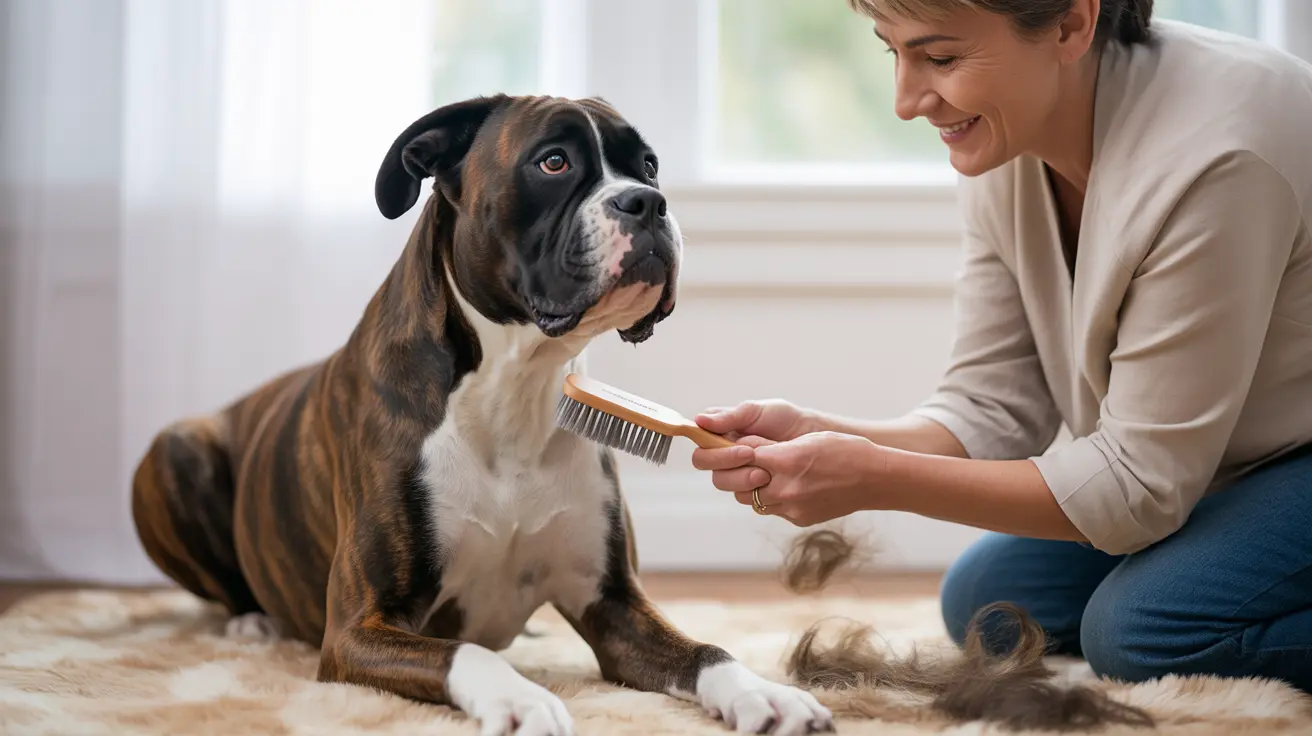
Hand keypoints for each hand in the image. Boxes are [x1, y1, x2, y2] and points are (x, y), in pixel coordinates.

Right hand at [691, 399, 815, 497]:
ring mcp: (737, 471)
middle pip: (707, 465)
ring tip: (765, 473)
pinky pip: (742, 495)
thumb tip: (699, 420)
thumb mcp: (758, 411)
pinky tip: (771, 483)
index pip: (700, 443)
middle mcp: (724, 453)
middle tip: (752, 456)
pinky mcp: (751, 488)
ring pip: (723, 482)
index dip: (712, 449)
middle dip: (727, 463)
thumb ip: (730, 417)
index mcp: (720, 432)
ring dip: (741, 479)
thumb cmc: (786, 420)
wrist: (814, 439)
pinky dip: (754, 491)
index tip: (739, 447)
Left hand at [694, 430, 884, 526]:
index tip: (735, 446)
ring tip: (763, 473)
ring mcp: (792, 508)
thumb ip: (772, 447)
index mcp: (786, 462)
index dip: (734, 450)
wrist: (875, 479)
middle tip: (741, 461)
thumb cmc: (844, 451)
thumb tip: (745, 449)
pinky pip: (772, 509)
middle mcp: (786, 489)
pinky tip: (786, 486)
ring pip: (751, 500)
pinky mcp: (799, 519)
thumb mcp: (807, 439)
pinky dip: (772, 498)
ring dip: (751, 487)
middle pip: (737, 484)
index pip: (741, 456)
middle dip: (734, 472)